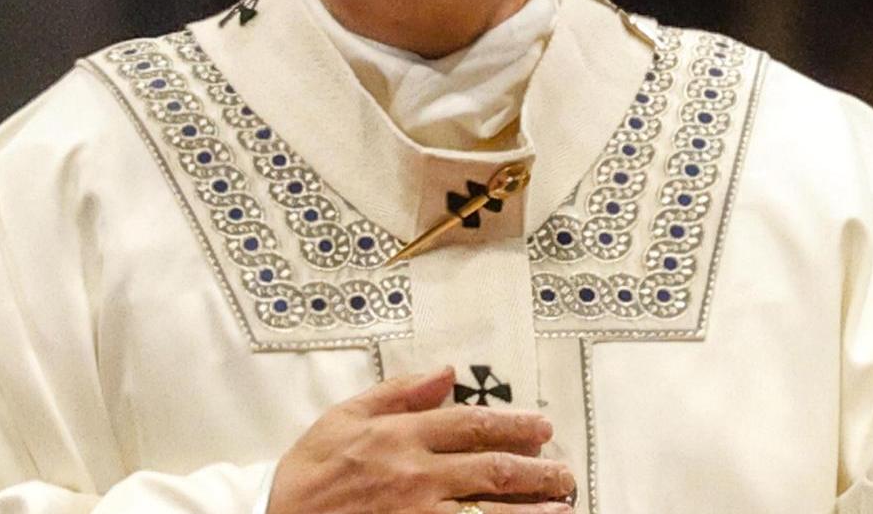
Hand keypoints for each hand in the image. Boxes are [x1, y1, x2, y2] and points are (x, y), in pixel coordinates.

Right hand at [269, 367, 575, 513]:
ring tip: (562, 507)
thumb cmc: (307, 475)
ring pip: (490, 511)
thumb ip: (397, 393)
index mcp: (399, 436)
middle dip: (537, 470)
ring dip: (532, 510)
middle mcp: (415, 475)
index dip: (513, 425)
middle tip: (565, 473)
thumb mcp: (342, 418)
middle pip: (492, 469)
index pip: (471, 425)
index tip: (542, 428)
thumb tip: (444, 372)